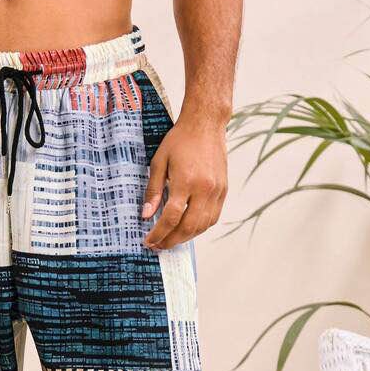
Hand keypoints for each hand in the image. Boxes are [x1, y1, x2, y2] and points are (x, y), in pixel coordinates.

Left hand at [142, 113, 228, 250]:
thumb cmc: (179, 140)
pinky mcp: (223, 191)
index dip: (158, 233)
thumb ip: (153, 191)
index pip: (171, 217)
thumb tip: (146, 215)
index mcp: (186, 181)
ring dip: (185, 237)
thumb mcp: (159, 162)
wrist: (206, 124)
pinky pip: (212, 218)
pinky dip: (199, 228)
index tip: (148, 241)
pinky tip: (187, 229)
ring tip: (170, 239)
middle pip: (188, 227)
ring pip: (202, 226)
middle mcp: (204, 188)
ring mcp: (217, 191)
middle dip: (171, 241)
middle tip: (158, 246)